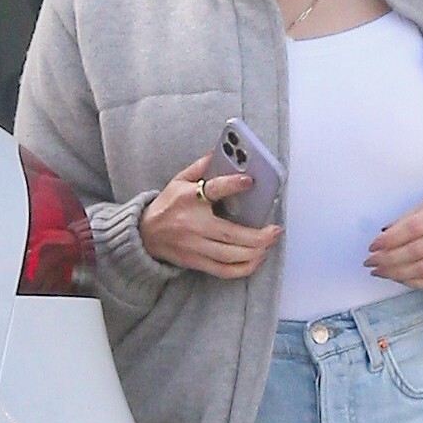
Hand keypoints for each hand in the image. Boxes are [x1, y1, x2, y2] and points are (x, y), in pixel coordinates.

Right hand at [141, 154, 282, 278]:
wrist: (145, 234)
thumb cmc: (167, 205)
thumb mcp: (179, 180)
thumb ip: (202, 166)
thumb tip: (223, 151)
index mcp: (188, 199)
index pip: (212, 190)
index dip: (232, 185)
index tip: (250, 181)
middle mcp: (193, 225)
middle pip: (230, 235)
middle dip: (259, 235)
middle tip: (276, 229)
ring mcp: (195, 247)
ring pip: (231, 256)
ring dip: (256, 252)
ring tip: (270, 243)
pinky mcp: (197, 262)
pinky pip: (225, 271)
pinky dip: (245, 268)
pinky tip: (257, 259)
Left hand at [365, 195, 422, 288]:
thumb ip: (406, 220)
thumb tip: (382, 237)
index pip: (412, 228)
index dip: (389, 240)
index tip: (372, 246)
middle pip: (415, 252)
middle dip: (388, 259)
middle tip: (370, 262)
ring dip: (396, 273)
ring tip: (379, 271)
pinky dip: (412, 282)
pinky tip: (398, 277)